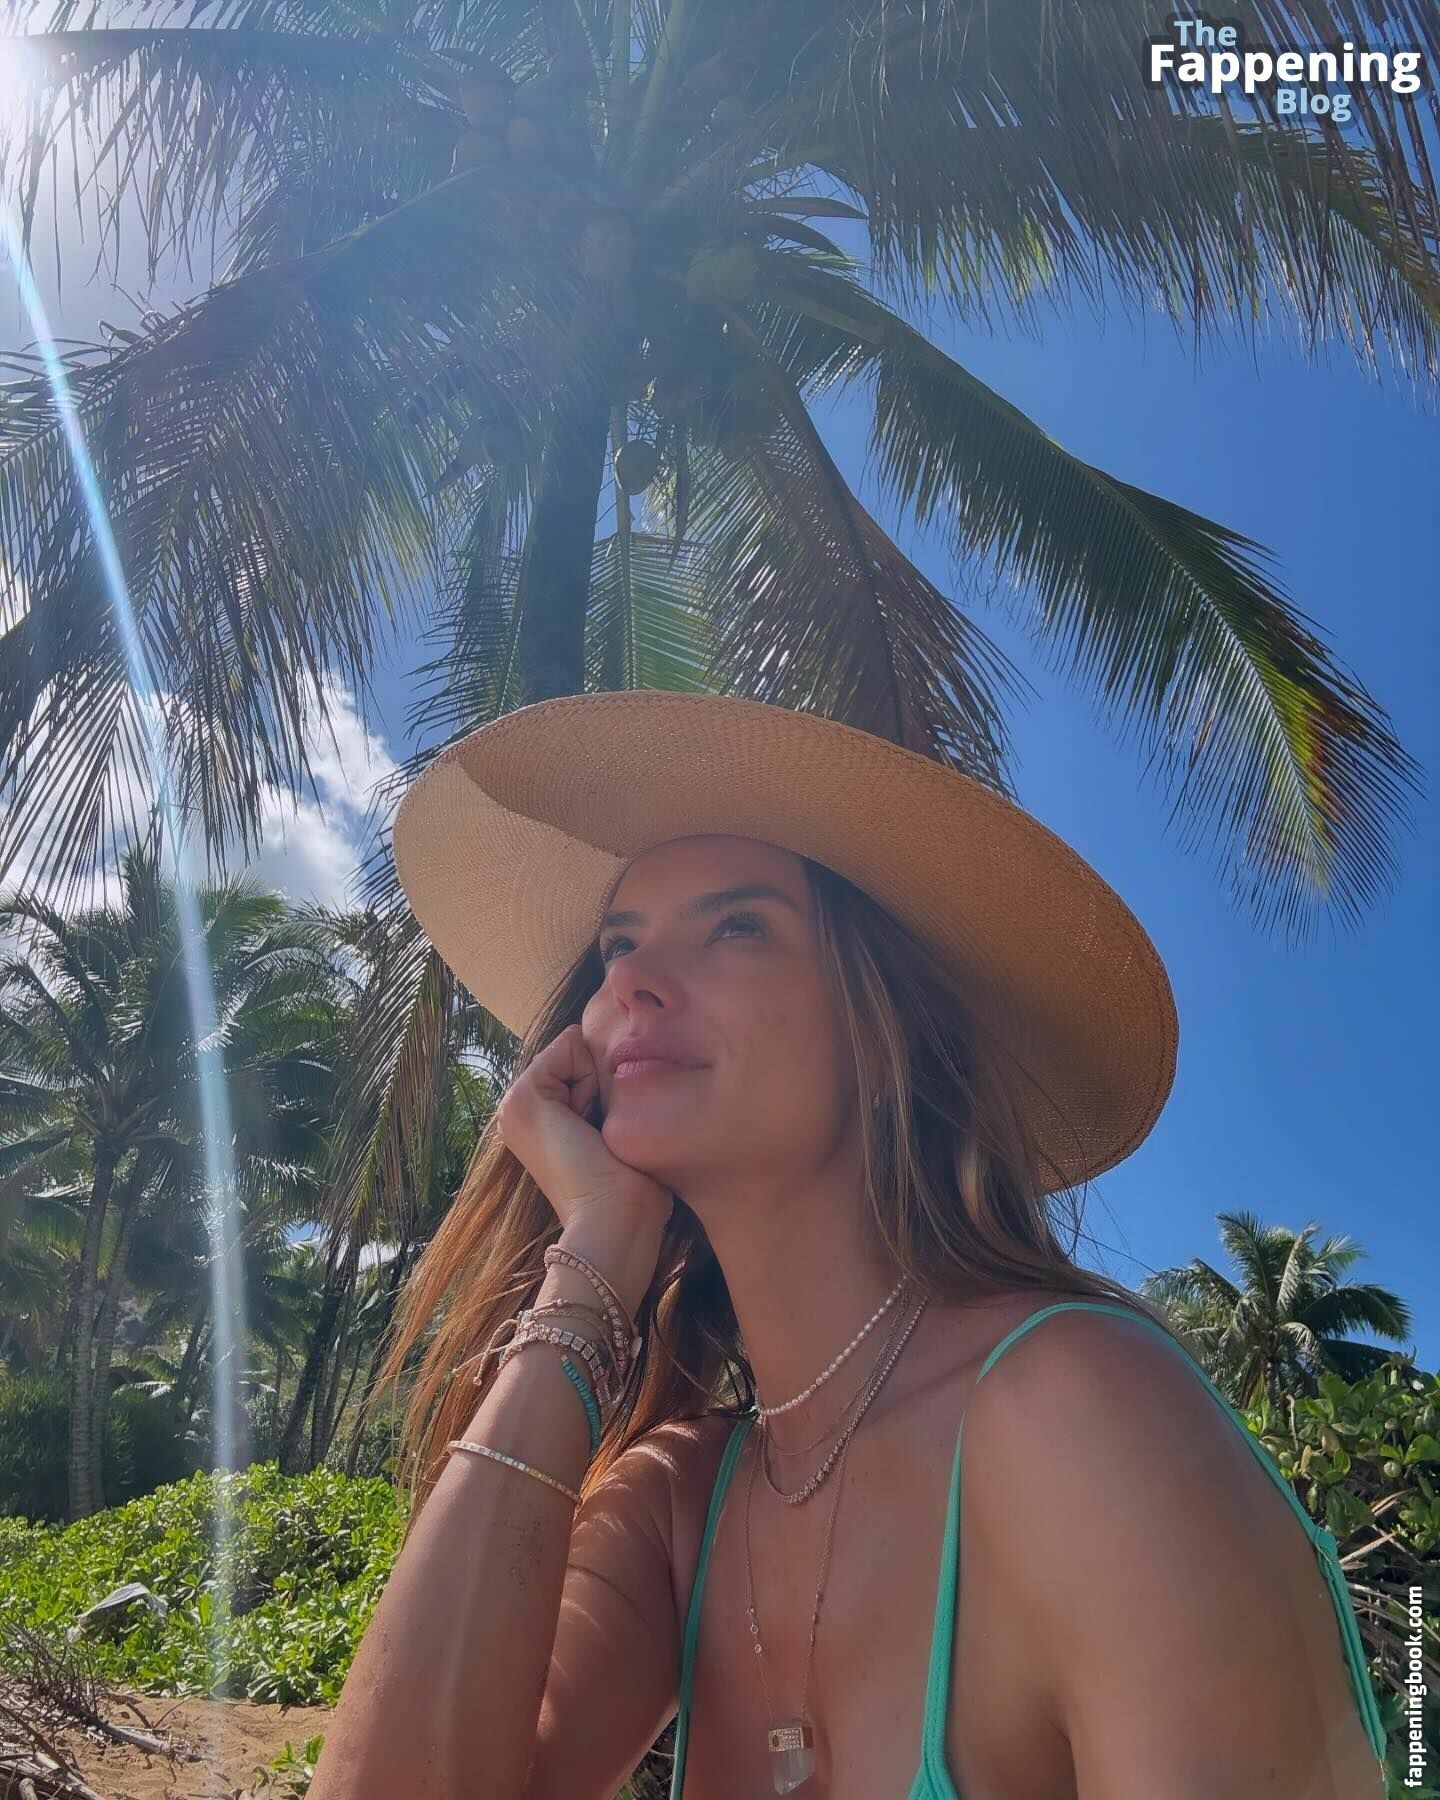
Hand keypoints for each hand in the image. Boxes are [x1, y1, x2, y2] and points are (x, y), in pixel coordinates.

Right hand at [494, 1025, 674, 1234]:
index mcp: (538, 1119)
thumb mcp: (618, 1133)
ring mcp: (514, 1103)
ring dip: (601, 1081)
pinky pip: (569, 1044)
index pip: (583, 1060)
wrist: (613, 1223)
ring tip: (596, 1132)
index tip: (608, 1133)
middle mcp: (519, 1109)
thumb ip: (609, 1098)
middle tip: (601, 1135)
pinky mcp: (522, 1098)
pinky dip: (593, 1076)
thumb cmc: (631, 1190)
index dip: (609, 1084)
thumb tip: (628, 1062)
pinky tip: (588, 1123)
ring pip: (576, 1047)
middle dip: (603, 1080)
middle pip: (580, 1051)